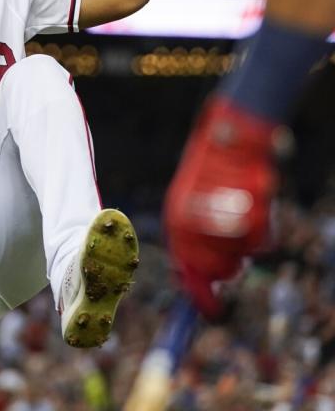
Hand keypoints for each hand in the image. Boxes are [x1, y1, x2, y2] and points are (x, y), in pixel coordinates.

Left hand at [163, 97, 277, 318]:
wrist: (232, 130)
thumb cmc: (214, 169)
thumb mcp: (196, 204)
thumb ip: (196, 240)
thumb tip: (199, 280)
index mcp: (176, 220)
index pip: (186, 270)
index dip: (199, 294)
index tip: (210, 311)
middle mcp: (192, 222)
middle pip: (218, 271)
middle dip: (230, 267)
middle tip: (236, 246)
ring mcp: (219, 216)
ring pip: (243, 257)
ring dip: (248, 243)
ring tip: (244, 214)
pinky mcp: (245, 208)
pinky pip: (262, 239)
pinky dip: (265, 228)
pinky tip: (256, 205)